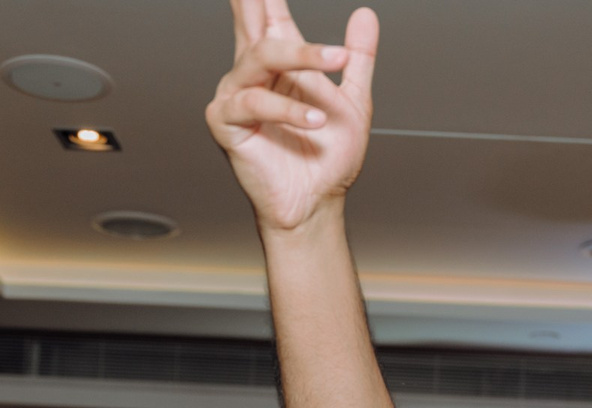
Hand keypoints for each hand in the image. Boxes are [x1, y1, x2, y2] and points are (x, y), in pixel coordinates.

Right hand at [205, 0, 377, 233]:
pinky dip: (288, 109)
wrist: (316, 205)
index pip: (268, 10)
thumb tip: (364, 16)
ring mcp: (237, 96)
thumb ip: (358, 58)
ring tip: (333, 70)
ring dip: (303, 59)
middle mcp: (253, 72)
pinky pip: (254, 103)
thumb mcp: (355, 100)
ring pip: (261, 56)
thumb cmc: (327, 160)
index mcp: (279, 62)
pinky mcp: (227, 125)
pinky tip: (314, 118)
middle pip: (254, 18)